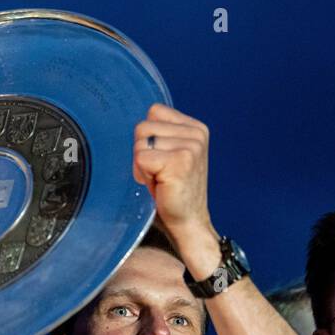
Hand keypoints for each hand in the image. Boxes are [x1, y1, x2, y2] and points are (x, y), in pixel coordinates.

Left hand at [132, 104, 218, 268]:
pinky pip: (141, 158)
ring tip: (160, 180)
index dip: (148, 137)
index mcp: (196, 128)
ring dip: (143, 165)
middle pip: (143, 127)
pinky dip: (143, 175)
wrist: (188, 223)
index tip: (161, 160)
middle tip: (159, 173)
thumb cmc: (173, 190)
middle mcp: (196, 134)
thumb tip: (137, 123)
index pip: (154, 112)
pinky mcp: (180, 161)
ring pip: (140, 143)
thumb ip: (161, 134)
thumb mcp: (170, 153)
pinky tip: (159, 186)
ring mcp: (190, 147)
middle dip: (142, 152)